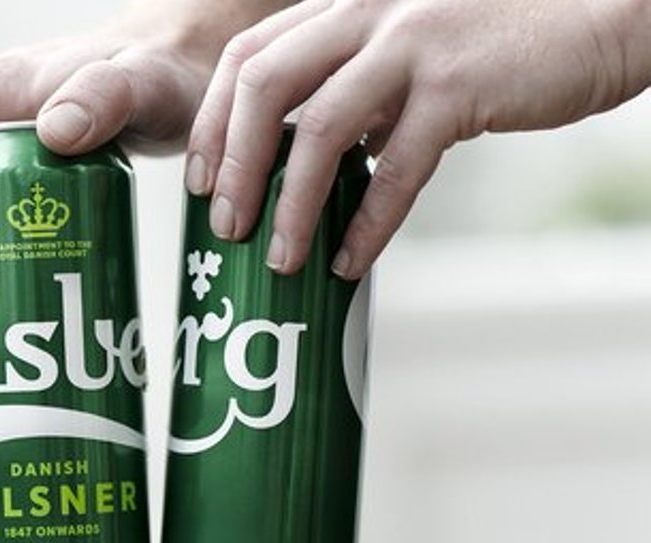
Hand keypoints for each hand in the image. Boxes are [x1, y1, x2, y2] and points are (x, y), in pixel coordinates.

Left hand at [185, 0, 650, 278]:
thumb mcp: (408, 52)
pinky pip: (397, 167)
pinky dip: (368, 222)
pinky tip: (350, 261)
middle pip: (263, 86)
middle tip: (224, 227)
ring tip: (279, 259)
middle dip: (234, 165)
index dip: (212, 121)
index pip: (248, 56)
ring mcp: (412, 43)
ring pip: (319, 129)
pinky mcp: (460, 84)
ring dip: (290, 204)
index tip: (198, 180)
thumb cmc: (497, 42)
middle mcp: (366, 13)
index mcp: (344, 5)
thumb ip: (357, 92)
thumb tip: (312, 165)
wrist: (599, 12)